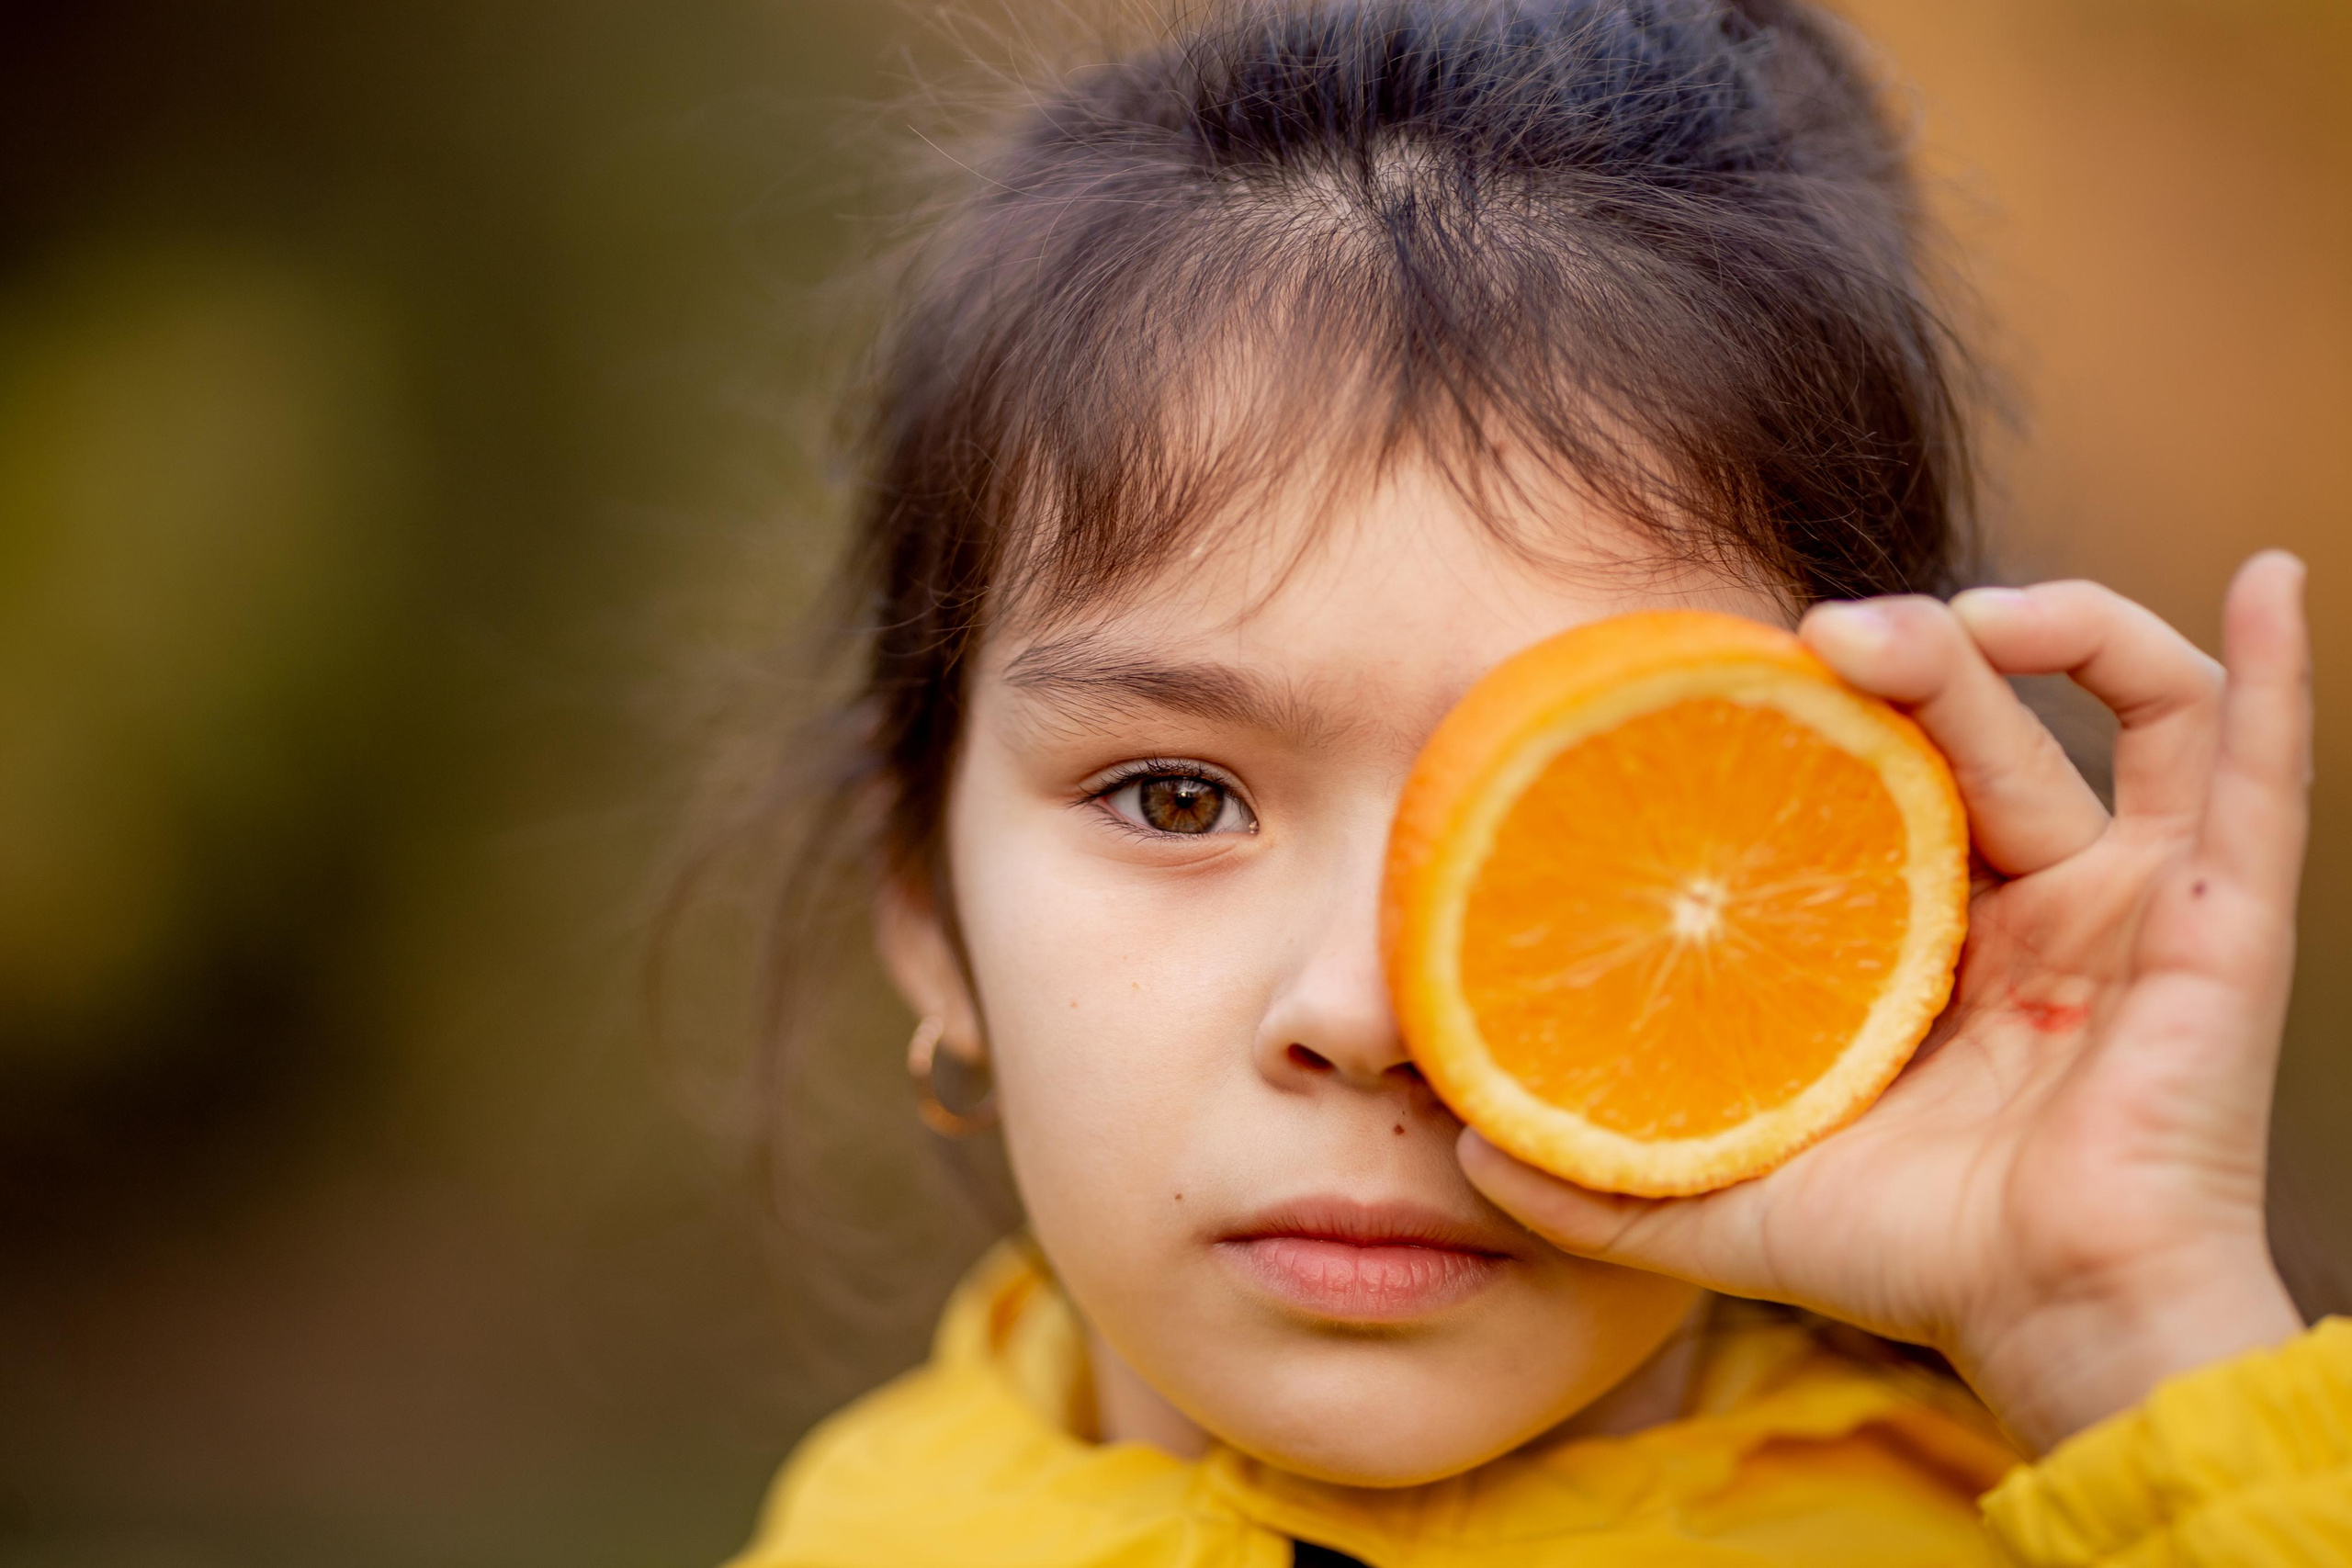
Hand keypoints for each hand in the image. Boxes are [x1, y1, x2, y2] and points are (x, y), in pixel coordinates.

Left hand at [1459, 553, 2312, 1452]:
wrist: (2045, 1324)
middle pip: (1982, 727)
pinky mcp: (2226, 913)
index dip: (1819, 710)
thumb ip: (1598, 1179)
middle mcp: (2039, 895)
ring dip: (2045, 627)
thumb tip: (1460, 1155)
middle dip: (1908, 654)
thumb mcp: (1724, 1199)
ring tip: (1952, 617)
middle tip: (1819, 634)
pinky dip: (2279, 663)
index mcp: (1928, 936)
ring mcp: (2138, 895)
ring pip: (2115, 708)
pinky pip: (2262, 765)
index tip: (1738, 664)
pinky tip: (2271, 575)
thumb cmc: (1909, 1259)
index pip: (1878, 777)